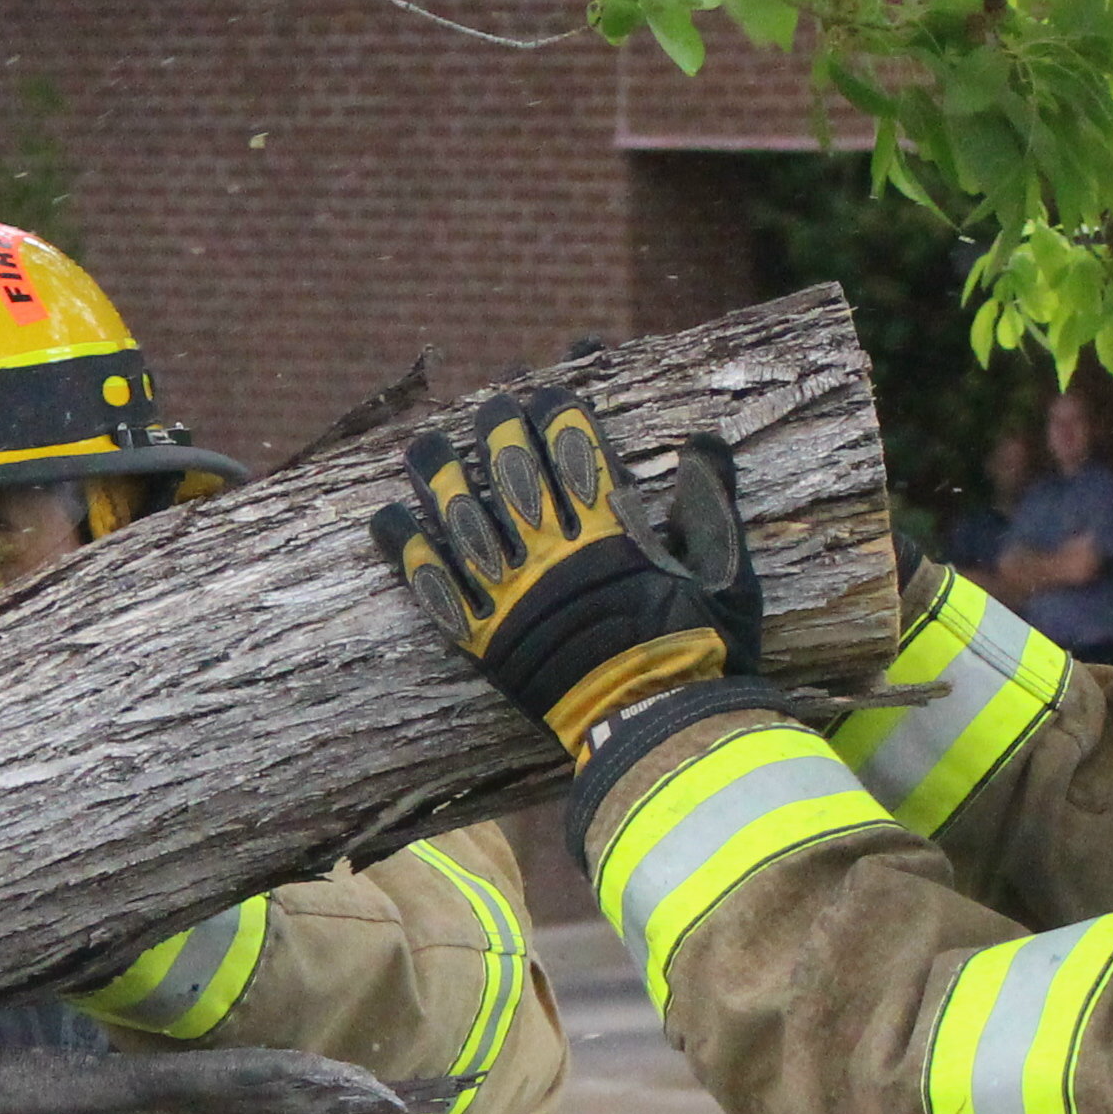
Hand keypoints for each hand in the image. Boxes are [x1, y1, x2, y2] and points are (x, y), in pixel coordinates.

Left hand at [371, 387, 760, 757]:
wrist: (661, 734)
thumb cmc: (705, 658)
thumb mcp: (728, 576)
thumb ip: (713, 505)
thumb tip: (704, 442)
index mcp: (615, 533)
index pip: (578, 449)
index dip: (561, 408)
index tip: (552, 379)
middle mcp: (555, 555)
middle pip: (513, 472)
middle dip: (500, 427)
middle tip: (492, 401)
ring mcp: (513, 597)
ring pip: (462, 518)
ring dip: (439, 476)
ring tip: (422, 444)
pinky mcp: (484, 641)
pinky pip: (433, 586)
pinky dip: (406, 550)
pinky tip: (384, 518)